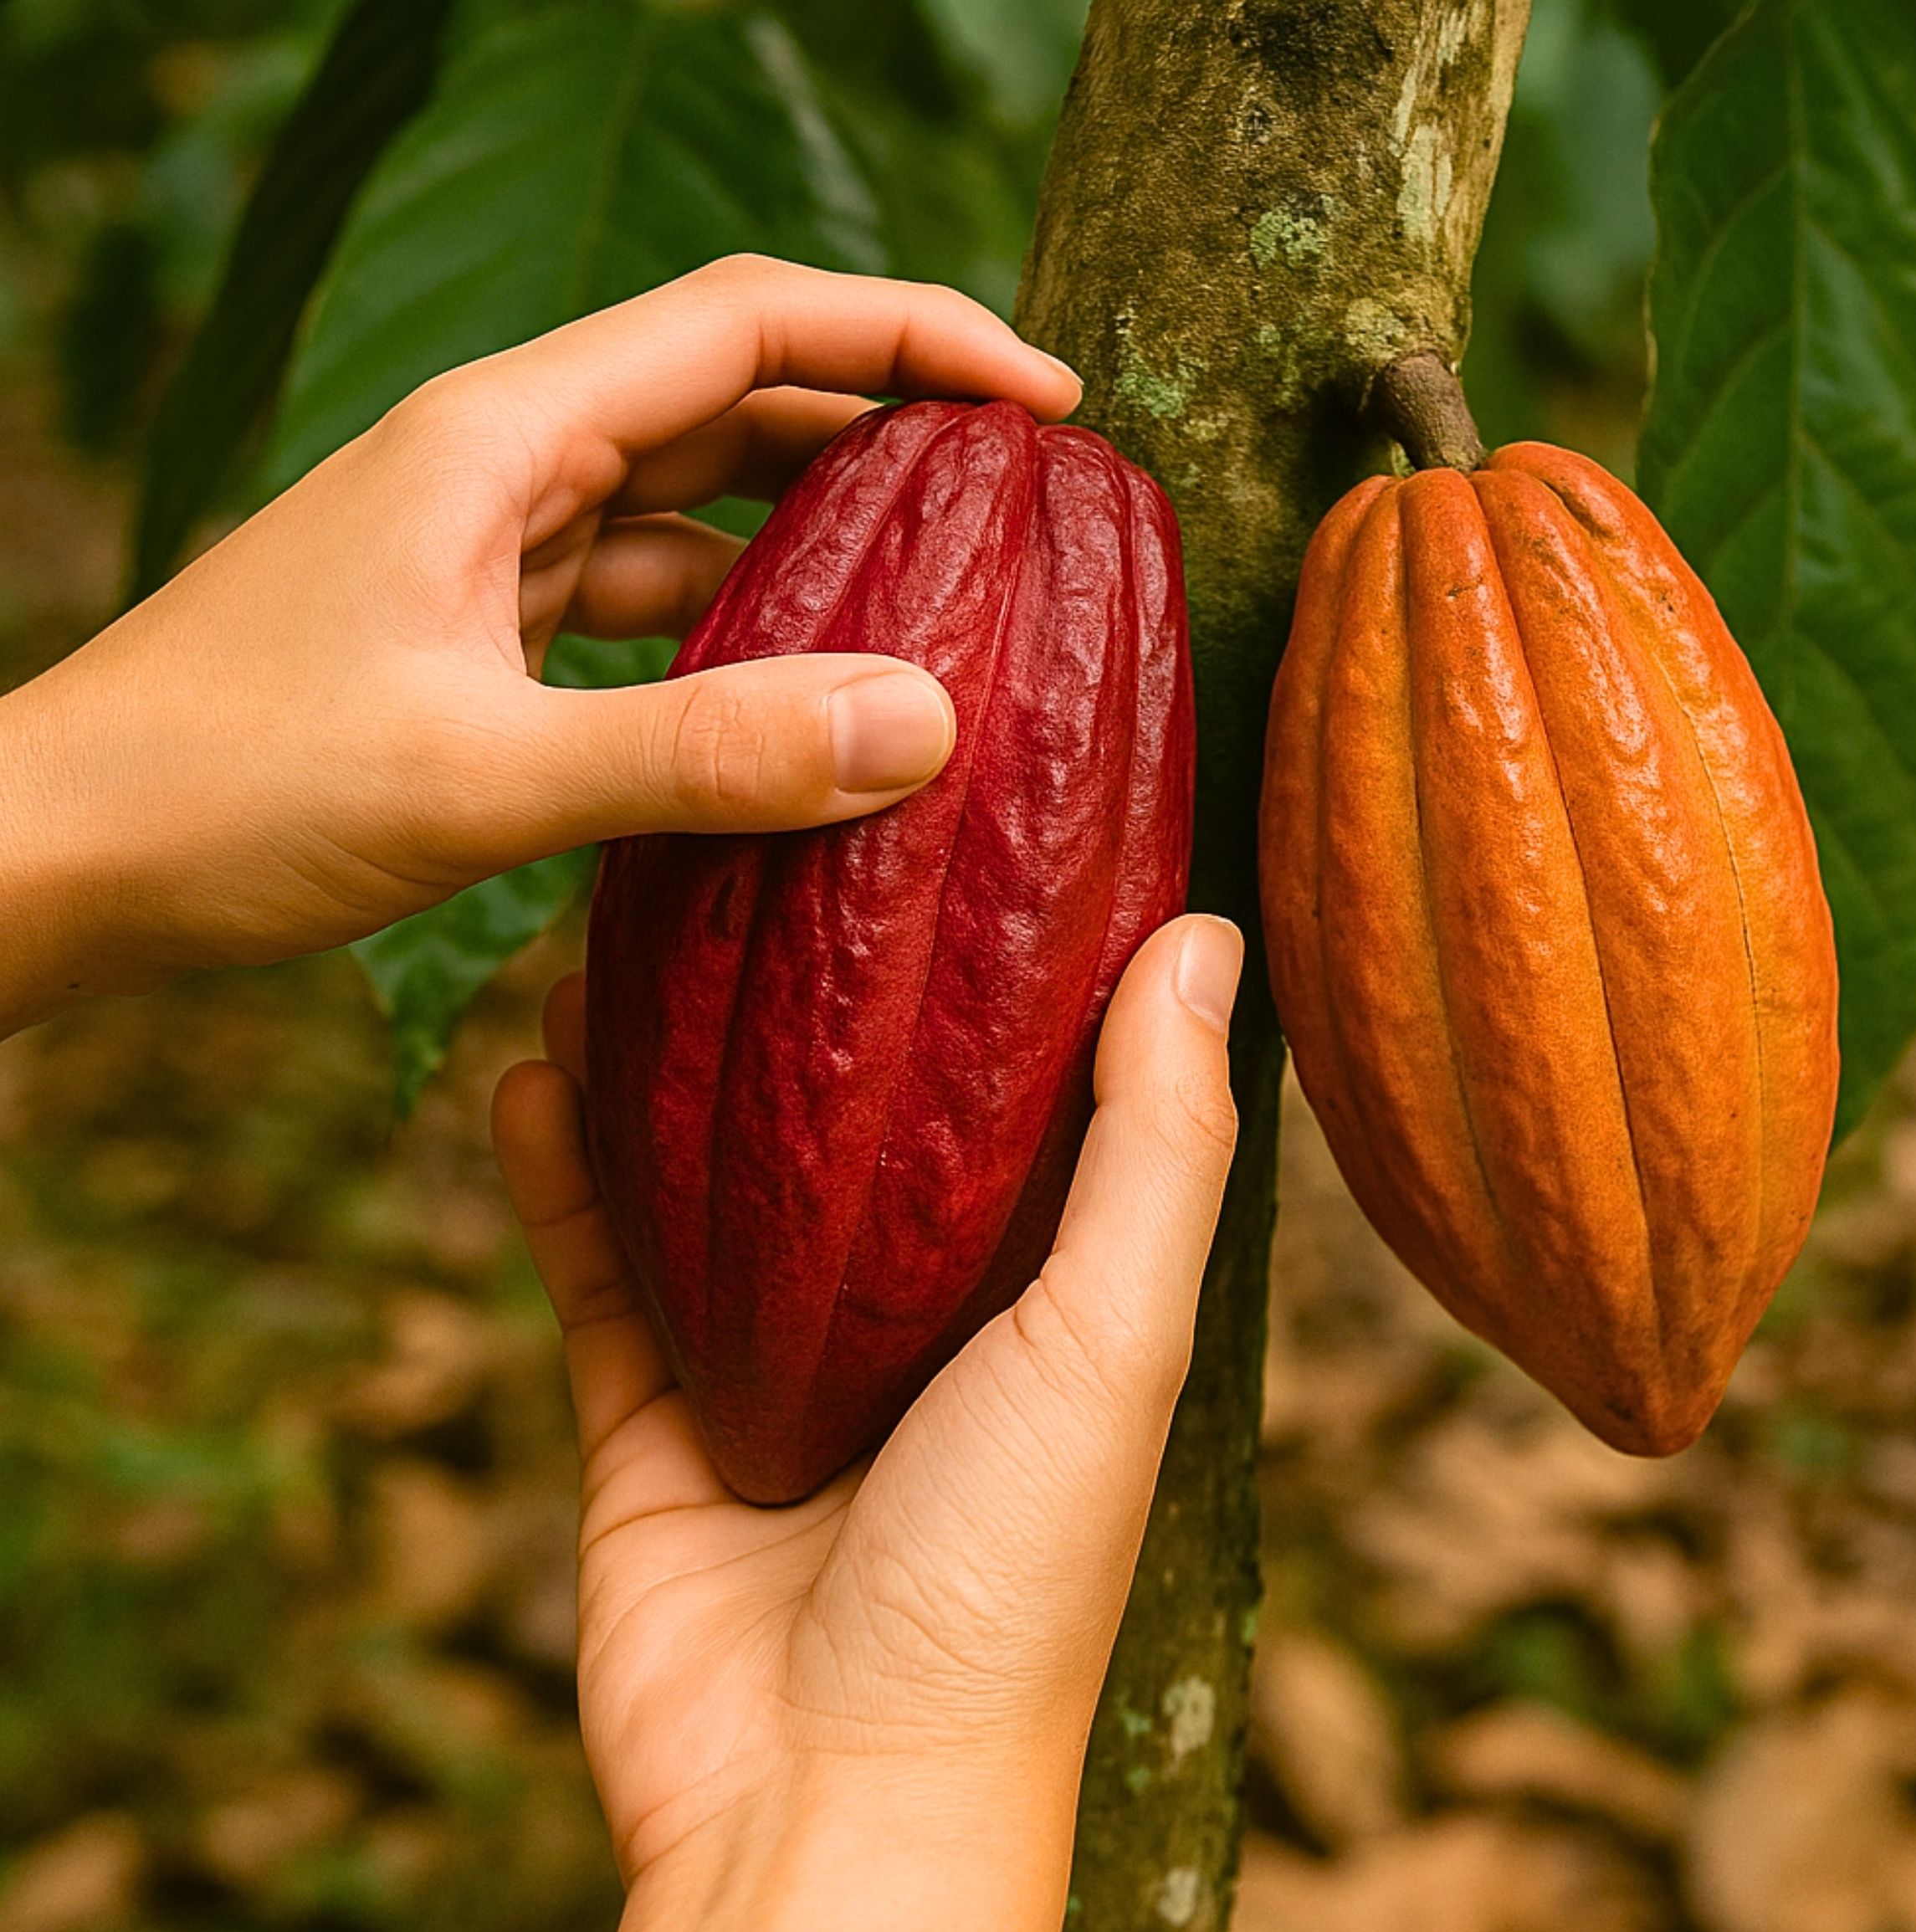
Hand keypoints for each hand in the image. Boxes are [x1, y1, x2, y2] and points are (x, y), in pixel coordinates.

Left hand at [0, 257, 1081, 1033]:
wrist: (57, 854)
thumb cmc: (230, 790)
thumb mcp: (483, 775)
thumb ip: (705, 751)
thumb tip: (923, 724)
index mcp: (503, 434)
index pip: (750, 321)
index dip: (912, 336)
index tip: (1044, 399)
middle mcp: (501, 463)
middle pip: (734, 393)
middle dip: (885, 423)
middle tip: (1025, 494)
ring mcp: (485, 547)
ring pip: (691, 503)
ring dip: (815, 533)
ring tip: (946, 590)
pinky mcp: (474, 631)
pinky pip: (640, 600)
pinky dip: (732, 629)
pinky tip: (798, 695)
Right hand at [491, 914, 1242, 1931]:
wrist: (827, 1810)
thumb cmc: (1008, 1583)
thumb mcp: (1110, 1341)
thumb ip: (1153, 1148)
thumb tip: (1203, 935)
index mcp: (1039, 1289)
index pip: (1022, 1089)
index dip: (993, 960)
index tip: (955, 817)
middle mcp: (912, 1313)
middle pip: (844, 1116)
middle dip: (797, 991)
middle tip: (753, 842)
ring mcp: (774, 1363)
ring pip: (704, 1174)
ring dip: (658, 1059)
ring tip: (616, 922)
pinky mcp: (657, 1420)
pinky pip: (598, 1270)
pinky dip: (560, 1175)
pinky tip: (527, 1067)